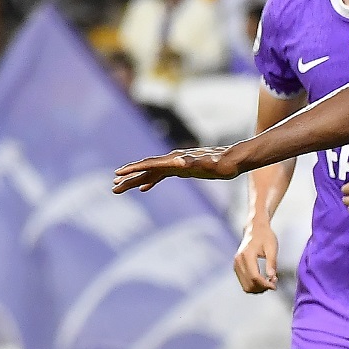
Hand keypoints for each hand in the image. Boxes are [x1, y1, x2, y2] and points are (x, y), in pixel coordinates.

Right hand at [113, 146, 237, 193]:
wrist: (235, 160)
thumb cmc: (224, 163)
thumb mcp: (211, 165)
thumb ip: (196, 162)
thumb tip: (180, 161)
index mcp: (176, 159)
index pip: (150, 164)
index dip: (134, 169)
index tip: (118, 174)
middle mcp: (174, 160)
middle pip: (147, 168)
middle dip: (130, 178)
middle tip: (113, 187)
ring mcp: (177, 164)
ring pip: (152, 173)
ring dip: (136, 180)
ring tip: (120, 189)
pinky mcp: (183, 169)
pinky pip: (162, 176)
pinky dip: (151, 181)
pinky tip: (145, 188)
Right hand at [233, 219, 277, 292]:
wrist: (255, 228)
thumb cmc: (265, 236)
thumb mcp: (272, 248)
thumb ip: (272, 263)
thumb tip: (272, 277)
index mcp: (247, 255)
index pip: (254, 277)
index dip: (265, 284)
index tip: (274, 286)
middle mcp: (238, 261)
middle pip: (249, 284)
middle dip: (262, 288)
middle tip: (273, 284)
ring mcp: (236, 265)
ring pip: (245, 286)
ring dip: (257, 289)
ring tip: (269, 283)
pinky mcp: (236, 267)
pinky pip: (244, 282)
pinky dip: (253, 285)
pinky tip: (263, 281)